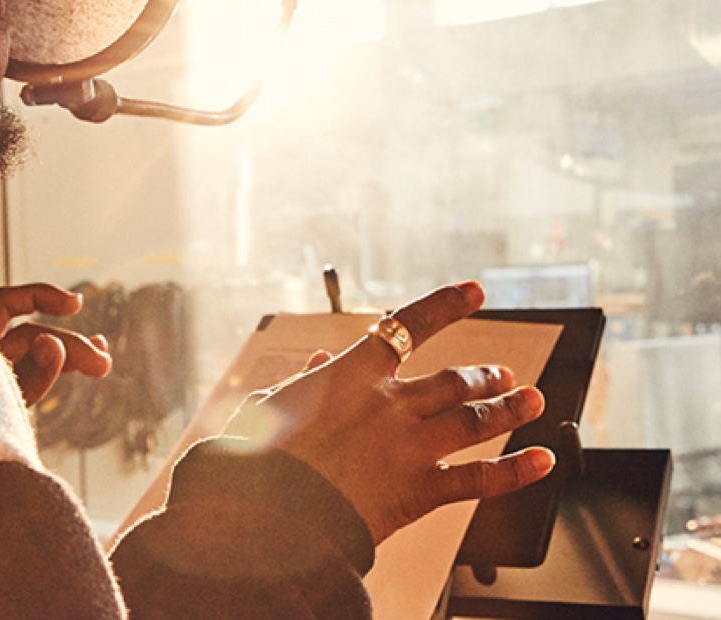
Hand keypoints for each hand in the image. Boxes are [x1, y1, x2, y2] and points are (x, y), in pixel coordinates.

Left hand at [0, 283, 112, 405]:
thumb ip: (28, 375)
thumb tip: (53, 341)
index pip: (4, 303)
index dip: (41, 296)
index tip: (77, 305)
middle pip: (29, 335)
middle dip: (69, 345)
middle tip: (102, 364)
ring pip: (36, 355)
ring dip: (71, 355)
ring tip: (103, 363)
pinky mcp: (0, 401)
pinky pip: (32, 378)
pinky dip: (57, 370)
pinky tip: (87, 365)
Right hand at [223, 281, 554, 543]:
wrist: (271, 511)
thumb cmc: (259, 458)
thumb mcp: (268, 404)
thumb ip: (301, 380)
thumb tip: (319, 362)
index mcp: (351, 375)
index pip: (407, 327)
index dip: (445, 306)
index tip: (473, 292)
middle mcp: (390, 404)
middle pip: (452, 381)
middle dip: (483, 376)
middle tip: (503, 374)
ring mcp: (410, 446)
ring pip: (474, 420)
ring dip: (508, 409)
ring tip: (531, 401)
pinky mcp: (421, 490)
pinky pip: (481, 479)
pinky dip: (518, 471)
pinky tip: (544, 461)